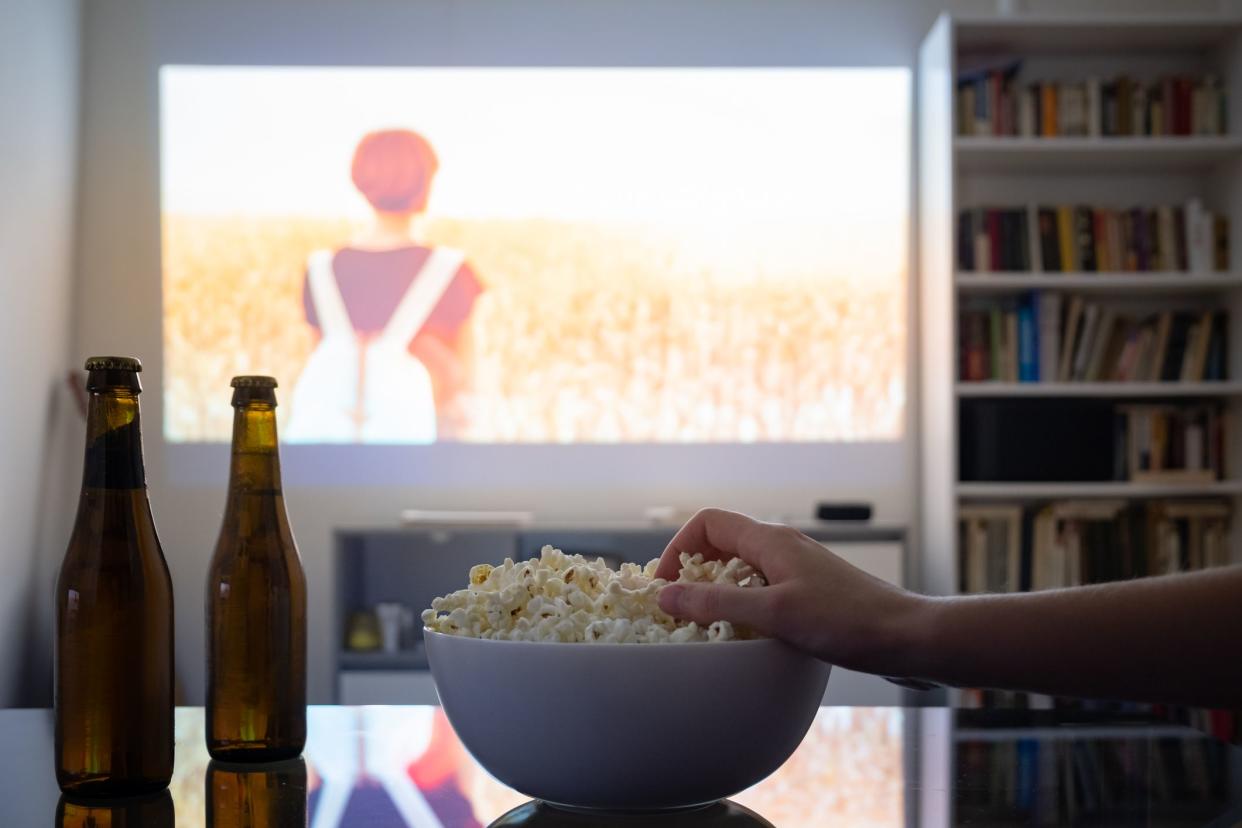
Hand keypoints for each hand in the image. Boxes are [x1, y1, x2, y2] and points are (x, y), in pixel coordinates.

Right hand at [655, 509, 928, 676]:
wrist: (909, 637)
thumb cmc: (848, 622)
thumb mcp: (774, 614)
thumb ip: (717, 603)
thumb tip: (666, 595)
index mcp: (770, 540)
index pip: (707, 522)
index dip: (677, 548)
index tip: (665, 586)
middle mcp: (782, 546)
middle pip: (721, 543)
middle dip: (693, 570)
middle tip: (680, 608)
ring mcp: (798, 568)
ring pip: (742, 568)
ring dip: (718, 590)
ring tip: (708, 625)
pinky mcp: (811, 591)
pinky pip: (763, 587)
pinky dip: (743, 604)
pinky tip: (748, 635)